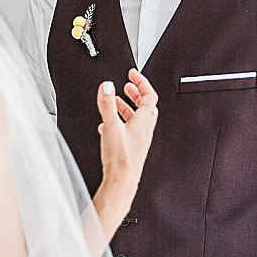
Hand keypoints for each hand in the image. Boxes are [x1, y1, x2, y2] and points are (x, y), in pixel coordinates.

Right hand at [96, 68, 157, 195]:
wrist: (122, 182)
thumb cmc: (121, 159)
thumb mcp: (112, 126)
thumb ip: (108, 105)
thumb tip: (107, 86)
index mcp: (144, 121)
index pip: (149, 95)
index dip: (142, 82)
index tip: (133, 74)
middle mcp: (145, 129)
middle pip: (145, 105)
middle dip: (136, 93)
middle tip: (128, 85)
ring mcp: (139, 139)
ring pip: (136, 118)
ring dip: (127, 107)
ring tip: (116, 102)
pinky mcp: (132, 148)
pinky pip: (128, 130)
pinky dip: (120, 122)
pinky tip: (107, 126)